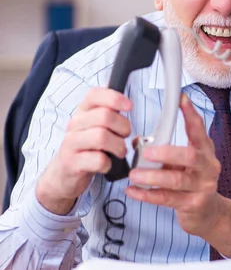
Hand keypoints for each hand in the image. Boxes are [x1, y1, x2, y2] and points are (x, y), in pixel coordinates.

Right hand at [36, 87, 131, 214]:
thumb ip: (109, 115)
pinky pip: (99, 160)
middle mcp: (74, 124)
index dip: (115, 98)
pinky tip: (106, 165)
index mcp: (82, 112)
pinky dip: (109, 164)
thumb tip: (126, 103)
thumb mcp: (95, 127)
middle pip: (105, 116)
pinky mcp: (72, 163)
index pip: (95, 94)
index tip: (129, 107)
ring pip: (102, 137)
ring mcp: (71, 143)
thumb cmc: (86, 149)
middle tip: (124, 137)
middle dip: (123, 127)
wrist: (63, 175)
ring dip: (118, 147)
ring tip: (119, 152)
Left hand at [127, 94, 230, 256]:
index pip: (199, 129)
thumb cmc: (192, 183)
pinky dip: (148, 195)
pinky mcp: (194, 205)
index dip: (190, 114)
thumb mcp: (182, 164)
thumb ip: (165, 151)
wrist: (209, 214)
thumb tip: (139, 143)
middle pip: (190, 156)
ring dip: (153, 176)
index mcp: (204, 151)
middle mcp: (207, 167)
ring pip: (177, 180)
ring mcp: (203, 187)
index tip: (180, 99)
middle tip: (147, 151)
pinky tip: (133, 191)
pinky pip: (168, 199)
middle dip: (167, 152)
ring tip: (134, 174)